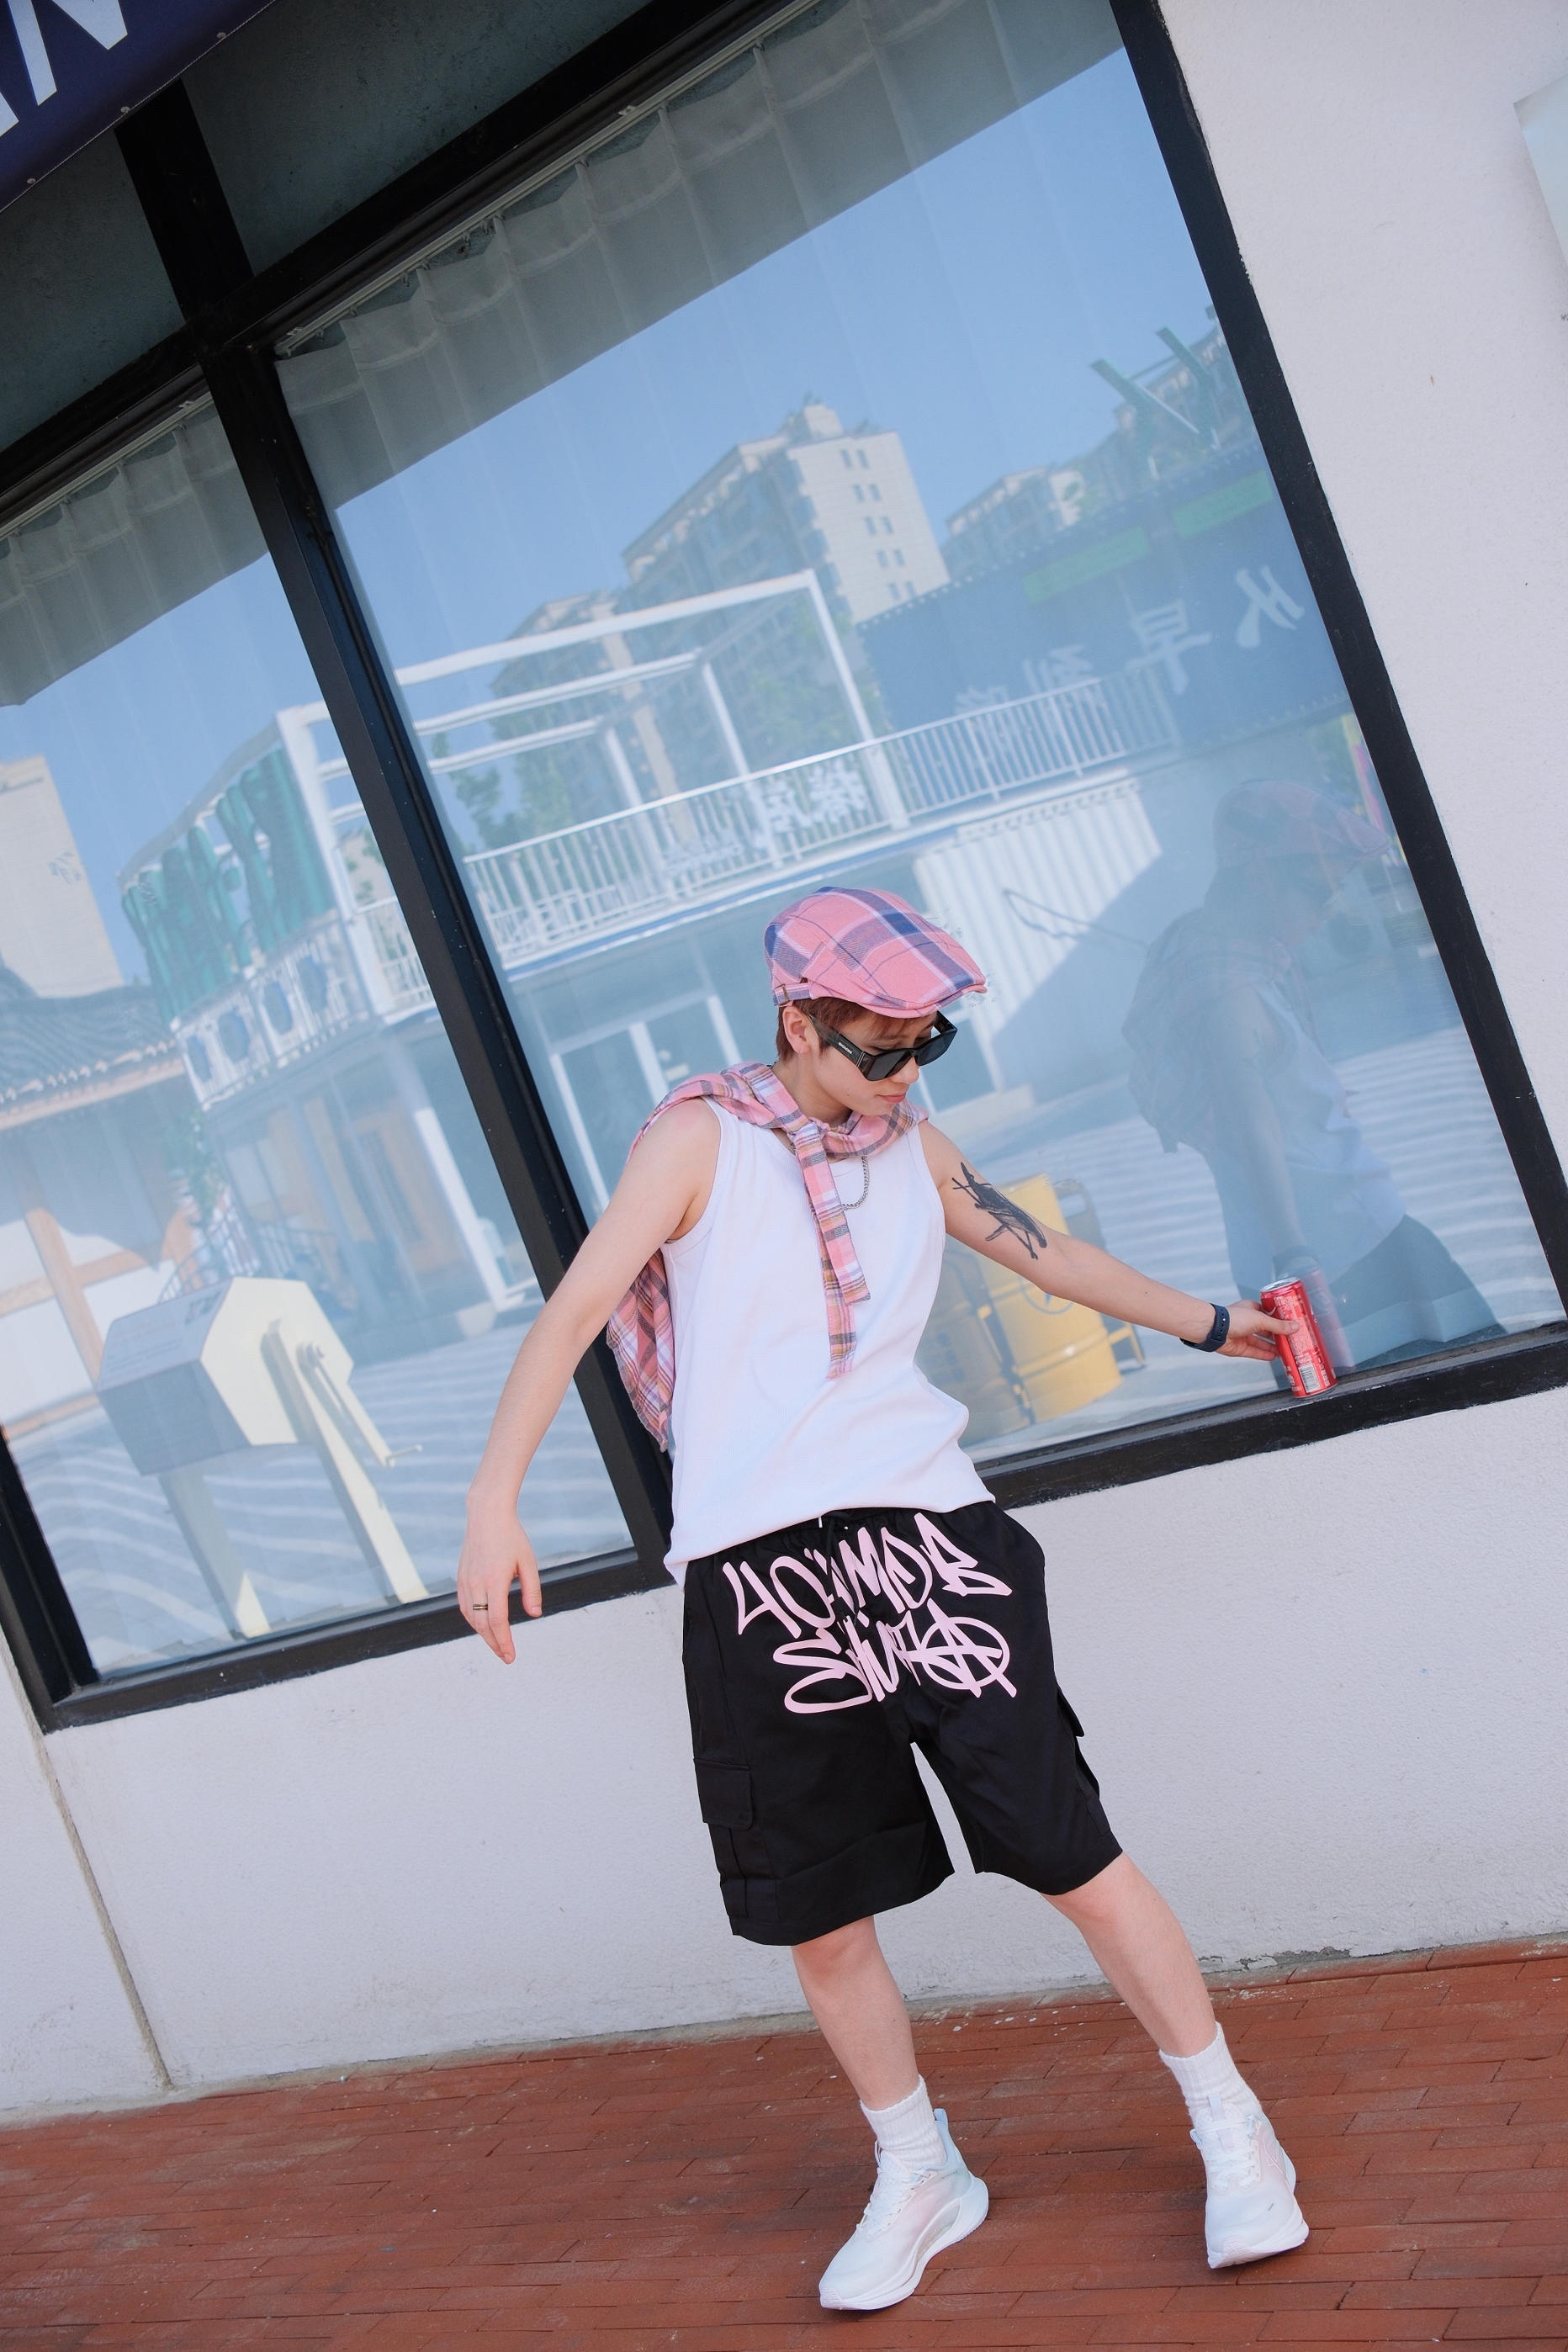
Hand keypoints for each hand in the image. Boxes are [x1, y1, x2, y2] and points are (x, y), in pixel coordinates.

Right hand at [457, 1500, 541, 1663]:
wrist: (486, 1515)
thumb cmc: (512, 1537)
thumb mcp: (528, 1562)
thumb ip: (532, 1590)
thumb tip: (534, 1615)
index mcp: (495, 1580)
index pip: (497, 1620)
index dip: (504, 1641)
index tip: (511, 1656)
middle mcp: (477, 1583)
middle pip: (482, 1624)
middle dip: (494, 1643)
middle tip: (506, 1657)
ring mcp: (466, 1581)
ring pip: (471, 1617)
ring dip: (483, 1634)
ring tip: (497, 1644)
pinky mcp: (461, 1578)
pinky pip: (465, 1606)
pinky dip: (474, 1620)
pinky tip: (483, 1626)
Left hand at [1219, 1299, 1294, 1360]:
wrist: (1215, 1330)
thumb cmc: (1233, 1318)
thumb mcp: (1261, 1319)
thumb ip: (1278, 1325)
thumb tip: (1294, 1327)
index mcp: (1252, 1309)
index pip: (1269, 1314)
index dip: (1280, 1320)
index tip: (1292, 1324)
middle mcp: (1247, 1322)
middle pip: (1267, 1330)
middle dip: (1278, 1335)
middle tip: (1292, 1339)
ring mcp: (1243, 1335)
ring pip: (1262, 1342)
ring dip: (1274, 1346)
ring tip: (1286, 1349)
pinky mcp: (1240, 1347)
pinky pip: (1255, 1352)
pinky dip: (1265, 1354)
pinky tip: (1275, 1357)